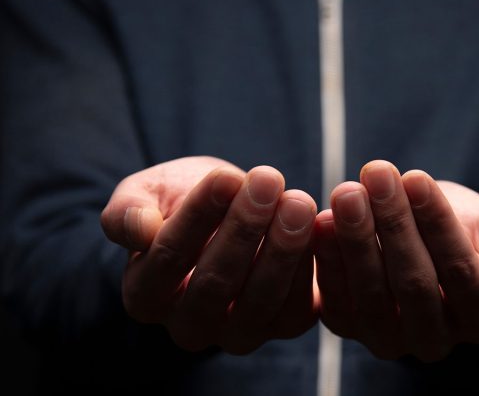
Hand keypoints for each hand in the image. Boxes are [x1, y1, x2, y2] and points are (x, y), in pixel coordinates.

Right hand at [101, 156, 317, 352]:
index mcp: (145, 294)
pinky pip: (296, 308)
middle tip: (268, 181)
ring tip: (297, 202)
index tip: (225, 177)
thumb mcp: (147, 194)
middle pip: (215, 283)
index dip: (197, 216)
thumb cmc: (181, 203)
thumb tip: (139, 230)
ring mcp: (237, 333)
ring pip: (259, 300)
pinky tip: (318, 225)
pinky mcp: (281, 326)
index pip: (168, 258)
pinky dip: (310, 267)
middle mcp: (188, 325)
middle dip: (244, 228)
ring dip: (282, 248)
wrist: (227, 213)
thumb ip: (127, 212)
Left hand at [313, 160, 478, 361]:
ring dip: (356, 238)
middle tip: (375, 175)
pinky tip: (321, 222)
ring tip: (347, 193)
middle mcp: (435, 341)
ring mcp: (390, 340)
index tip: (416, 177)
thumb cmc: (466, 232)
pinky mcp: (350, 328)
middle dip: (393, 223)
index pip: (460, 271)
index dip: (437, 223)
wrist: (423, 238)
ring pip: (372, 293)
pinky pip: (336, 299)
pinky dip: (328, 260)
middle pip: (414, 282)